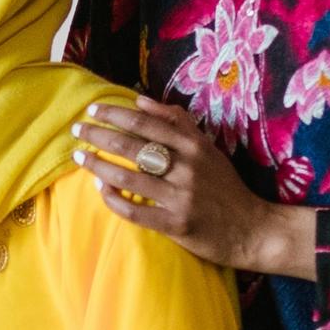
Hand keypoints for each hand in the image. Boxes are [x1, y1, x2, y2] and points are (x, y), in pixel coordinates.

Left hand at [70, 92, 308, 276]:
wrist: (253, 229)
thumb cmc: (225, 186)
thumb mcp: (208, 148)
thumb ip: (177, 122)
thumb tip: (140, 100)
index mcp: (193, 146)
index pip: (145, 123)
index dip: (115, 114)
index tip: (92, 110)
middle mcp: (187, 168)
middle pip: (131, 146)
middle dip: (98, 135)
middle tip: (77, 130)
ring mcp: (181, 197)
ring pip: (128, 177)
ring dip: (98, 166)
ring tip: (79, 157)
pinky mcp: (177, 224)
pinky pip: (135, 212)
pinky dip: (114, 200)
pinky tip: (100, 191)